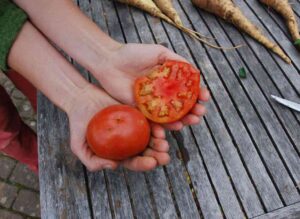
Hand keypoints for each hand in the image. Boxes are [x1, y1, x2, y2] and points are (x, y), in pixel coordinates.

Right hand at [66, 84, 169, 171]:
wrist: (81, 99)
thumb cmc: (79, 124)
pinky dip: (156, 125)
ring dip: (160, 142)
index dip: (143, 164)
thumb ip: (91, 161)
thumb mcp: (78, 146)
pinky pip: (149, 120)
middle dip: (158, 156)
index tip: (152, 163)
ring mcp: (134, 127)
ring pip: (151, 137)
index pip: (133, 162)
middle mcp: (128, 141)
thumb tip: (114, 166)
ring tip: (165, 144)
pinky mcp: (136, 113)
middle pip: (146, 151)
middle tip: (165, 157)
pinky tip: (161, 129)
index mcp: (118, 152)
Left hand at [93, 43, 209, 129]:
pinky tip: (176, 126)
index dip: (198, 94)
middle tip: (200, 113)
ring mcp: (152, 103)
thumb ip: (175, 60)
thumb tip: (194, 70)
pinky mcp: (140, 111)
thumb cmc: (132, 54)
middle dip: (194, 110)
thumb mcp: (158, 52)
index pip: (187, 89)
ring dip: (184, 119)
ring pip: (171, 115)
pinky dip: (166, 125)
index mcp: (168, 79)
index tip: (205, 97)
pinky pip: (155, 121)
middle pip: (182, 105)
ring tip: (192, 121)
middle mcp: (162, 93)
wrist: (109, 62)